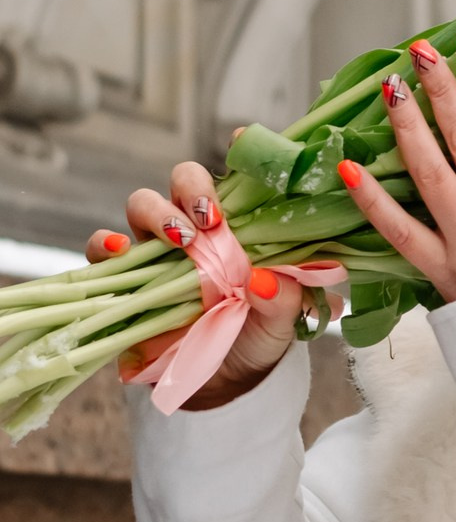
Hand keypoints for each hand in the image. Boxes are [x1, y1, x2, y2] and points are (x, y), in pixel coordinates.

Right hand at [88, 156, 301, 408]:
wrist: (225, 382)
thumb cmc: (258, 336)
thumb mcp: (283, 325)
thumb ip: (285, 302)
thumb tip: (265, 281)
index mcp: (243, 225)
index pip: (240, 176)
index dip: (241, 150)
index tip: (242, 139)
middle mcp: (198, 228)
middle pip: (184, 180)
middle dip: (193, 187)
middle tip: (211, 219)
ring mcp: (160, 249)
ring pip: (143, 204)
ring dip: (158, 213)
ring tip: (181, 241)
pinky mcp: (127, 276)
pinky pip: (104, 249)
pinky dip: (107, 244)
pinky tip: (121, 249)